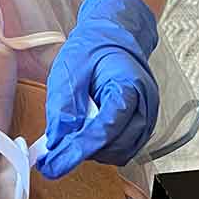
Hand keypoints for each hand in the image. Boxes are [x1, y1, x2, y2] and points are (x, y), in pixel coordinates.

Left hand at [38, 0, 159, 179]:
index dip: (77, 150)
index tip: (52, 164)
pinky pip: (122, 147)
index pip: (104, 129)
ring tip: (73, 132)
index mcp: (130, 86)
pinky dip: (102, 147)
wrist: (115, 34)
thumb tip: (57, 141)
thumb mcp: (70, 68)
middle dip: (85, 150)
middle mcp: (145, 106)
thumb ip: (64, 106)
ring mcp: (146, 117)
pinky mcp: (139, 125)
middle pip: (115, 146)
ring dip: (94, 150)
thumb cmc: (95, 46)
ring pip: (119, 152)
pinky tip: (87, 133)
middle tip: (55, 148)